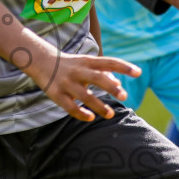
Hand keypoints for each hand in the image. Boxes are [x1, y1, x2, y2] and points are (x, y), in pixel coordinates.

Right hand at [25, 51, 139, 122]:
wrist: (40, 60)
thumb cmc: (70, 64)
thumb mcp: (86, 63)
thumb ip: (103, 72)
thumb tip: (119, 85)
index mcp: (87, 61)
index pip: (109, 62)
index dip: (124, 67)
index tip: (138, 73)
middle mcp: (78, 71)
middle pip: (98, 78)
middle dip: (111, 87)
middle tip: (124, 96)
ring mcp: (67, 83)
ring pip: (85, 96)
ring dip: (99, 106)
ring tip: (111, 114)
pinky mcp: (57, 94)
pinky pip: (70, 107)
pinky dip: (81, 113)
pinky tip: (90, 118)